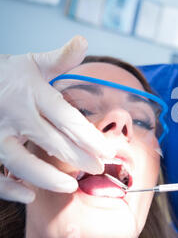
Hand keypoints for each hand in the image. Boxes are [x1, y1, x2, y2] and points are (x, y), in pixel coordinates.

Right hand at [0, 36, 114, 203]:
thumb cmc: (8, 74)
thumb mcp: (33, 63)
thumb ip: (61, 58)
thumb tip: (84, 42)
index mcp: (32, 93)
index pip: (67, 118)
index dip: (89, 136)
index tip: (108, 150)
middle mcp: (15, 114)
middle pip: (51, 141)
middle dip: (78, 157)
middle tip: (99, 168)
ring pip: (21, 161)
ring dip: (46, 177)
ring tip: (70, 186)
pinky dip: (9, 187)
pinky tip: (28, 196)